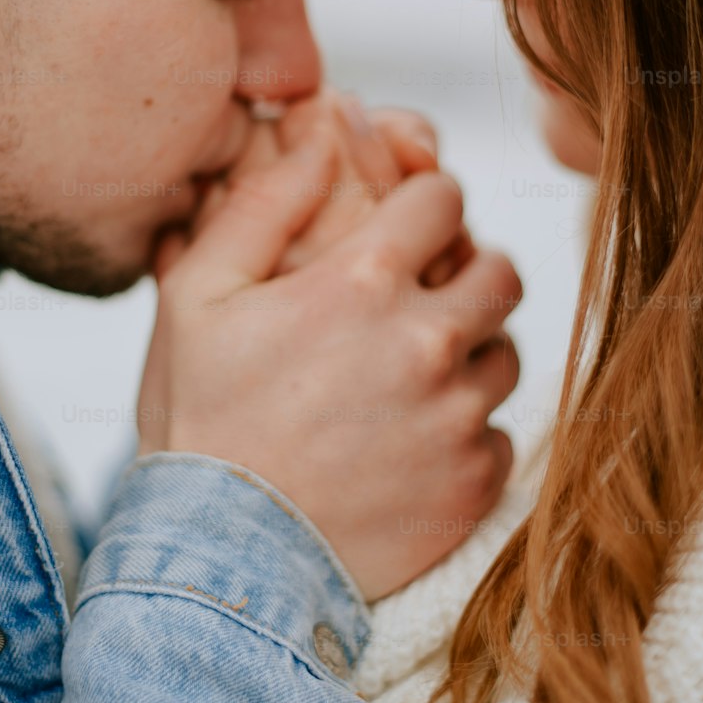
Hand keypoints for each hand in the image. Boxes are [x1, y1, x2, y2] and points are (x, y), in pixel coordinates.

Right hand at [139, 127, 521, 599]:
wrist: (223, 563)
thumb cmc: (201, 422)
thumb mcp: (196, 298)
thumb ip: (260, 206)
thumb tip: (316, 140)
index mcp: (361, 282)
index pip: (445, 198)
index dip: (425, 205)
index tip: (406, 230)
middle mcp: (426, 342)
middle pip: (501, 271)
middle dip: (467, 272)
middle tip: (424, 299)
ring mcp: (457, 416)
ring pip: (506, 353)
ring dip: (470, 354)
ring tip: (412, 379)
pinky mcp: (474, 483)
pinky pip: (499, 432)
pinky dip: (466, 432)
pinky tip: (411, 444)